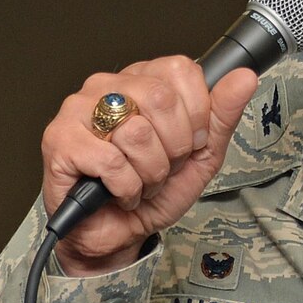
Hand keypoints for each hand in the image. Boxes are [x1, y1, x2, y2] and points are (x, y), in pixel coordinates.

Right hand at [40, 57, 258, 275]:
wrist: (117, 232)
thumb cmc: (154, 191)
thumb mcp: (201, 155)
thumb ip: (222, 115)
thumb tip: (243, 78)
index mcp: (141, 80)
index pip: (181, 70)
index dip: (195, 115)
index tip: (189, 143)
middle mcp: (106, 86)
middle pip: (161, 99)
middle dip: (174, 147)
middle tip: (163, 166)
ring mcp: (78, 109)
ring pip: (137, 133)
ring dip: (150, 172)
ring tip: (140, 180)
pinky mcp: (59, 140)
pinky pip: (110, 160)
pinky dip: (126, 187)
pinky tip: (118, 191)